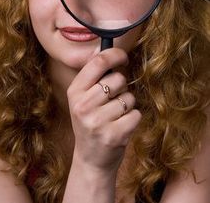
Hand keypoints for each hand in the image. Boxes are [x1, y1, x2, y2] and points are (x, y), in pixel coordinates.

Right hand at [67, 47, 141, 173]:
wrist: (91, 160)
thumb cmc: (91, 122)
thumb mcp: (83, 99)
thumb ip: (94, 77)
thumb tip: (110, 51)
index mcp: (74, 91)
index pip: (98, 61)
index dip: (115, 54)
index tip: (123, 57)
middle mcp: (83, 105)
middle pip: (118, 79)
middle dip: (121, 87)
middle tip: (112, 101)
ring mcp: (97, 122)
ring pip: (129, 97)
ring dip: (128, 105)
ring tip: (115, 116)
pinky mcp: (114, 135)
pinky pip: (136, 114)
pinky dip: (133, 119)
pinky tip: (121, 127)